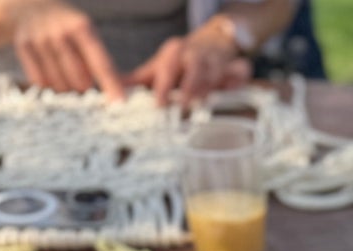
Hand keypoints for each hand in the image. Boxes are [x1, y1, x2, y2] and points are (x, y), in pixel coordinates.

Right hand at [11, 0, 123, 99]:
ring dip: (68, 89)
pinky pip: (40, 82)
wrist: (29, 6)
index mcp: (82, 27)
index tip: (121, 104)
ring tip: (67, 77)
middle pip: (80, 80)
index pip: (101, 63)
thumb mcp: (87, 35)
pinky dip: (50, 86)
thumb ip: (102, 62)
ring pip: (60, 84)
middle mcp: (60, 31)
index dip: (111, 85)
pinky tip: (52, 75)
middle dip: (86, 89)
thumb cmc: (69, 30)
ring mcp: (39, 37)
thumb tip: (120, 99)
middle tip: (85, 84)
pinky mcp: (22, 45)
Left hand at [132, 26, 250, 105]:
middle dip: (188, 88)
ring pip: (214, 74)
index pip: (166, 70)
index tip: (158, 106)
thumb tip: (112, 92)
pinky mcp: (235, 65)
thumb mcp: (159, 66)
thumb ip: (138, 81)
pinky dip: (239, 79)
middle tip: (183, 106)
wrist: (212, 43)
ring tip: (201, 106)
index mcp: (173, 52)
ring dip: (208, 89)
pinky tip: (235, 87)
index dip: (163, 88)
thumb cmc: (181, 61)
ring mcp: (216, 59)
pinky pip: (240, 71)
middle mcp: (194, 53)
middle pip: (192, 70)